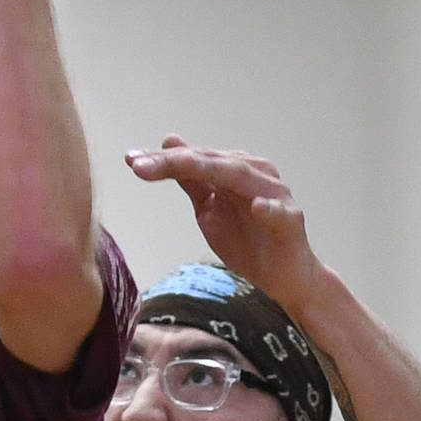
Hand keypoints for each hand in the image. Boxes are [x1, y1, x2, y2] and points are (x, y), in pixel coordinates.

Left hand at [126, 135, 326, 311]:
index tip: (130, 159)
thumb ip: (190, 178)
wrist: (281, 277)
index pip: (194, 159)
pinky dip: (269, 209)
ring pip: (241, 176)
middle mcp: (255, 174)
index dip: (162, 159)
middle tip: (140, 165)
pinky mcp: (290, 222)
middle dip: (174, 161)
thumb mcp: (208, 208)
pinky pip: (279, 213)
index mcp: (233, 169)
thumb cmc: (246, 239)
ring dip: (210, 169)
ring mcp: (275, 196)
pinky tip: (257, 207)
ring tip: (178, 164)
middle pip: (211, 162)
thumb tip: (169, 143)